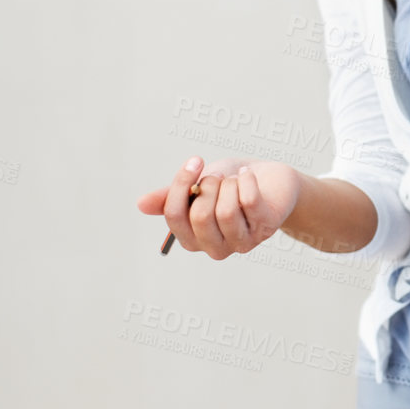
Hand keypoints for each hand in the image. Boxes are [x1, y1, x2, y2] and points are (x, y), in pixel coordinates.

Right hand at [137, 156, 300, 259]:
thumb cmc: (229, 184)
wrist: (269, 180)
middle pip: (199, 217)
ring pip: (225, 211)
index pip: (175, 216)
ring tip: (233, 179)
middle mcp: (215, 247)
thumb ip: (170, 196)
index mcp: (192, 238)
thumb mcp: (196, 186)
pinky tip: (248, 176)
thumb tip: (140, 204)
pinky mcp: (265, 228)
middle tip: (218, 176)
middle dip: (209, 186)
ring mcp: (242, 241)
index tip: (195, 161)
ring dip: (228, 184)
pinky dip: (247, 180)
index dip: (181, 185)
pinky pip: (249, 201)